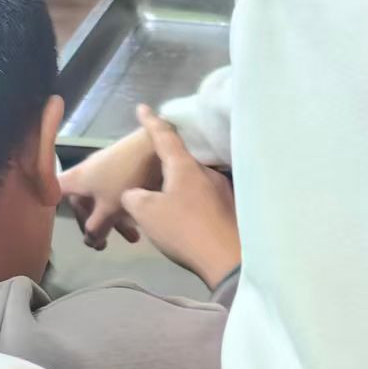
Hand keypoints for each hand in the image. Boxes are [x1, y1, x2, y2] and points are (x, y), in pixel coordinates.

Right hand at [60, 128, 159, 248]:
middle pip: (82, 202)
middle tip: (102, 245)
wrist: (156, 145)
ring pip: (103, 199)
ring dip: (115, 221)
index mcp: (76, 179)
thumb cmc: (127, 177)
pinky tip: (141, 220)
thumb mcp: (110, 208)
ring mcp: (106, 169)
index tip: (49, 217)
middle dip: (93, 225)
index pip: (53, 191)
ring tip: (134, 239)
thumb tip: (89, 241)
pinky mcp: (125, 168)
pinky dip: (125, 208)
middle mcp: (87, 172)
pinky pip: (117, 192)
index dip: (47, 202)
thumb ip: (97, 227)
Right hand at [120, 106, 240, 289]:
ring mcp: (224, 191)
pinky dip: (193, 204)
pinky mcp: (233, 210)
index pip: (165, 136)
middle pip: (181, 162)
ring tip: (167, 206)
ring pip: (194, 183)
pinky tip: (188, 220)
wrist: (229, 260)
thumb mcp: (146, 212)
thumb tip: (136, 194)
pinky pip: (206, 199)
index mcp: (186, 167)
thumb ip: (134, 197)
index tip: (143, 108)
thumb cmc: (185, 229)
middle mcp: (208, 172)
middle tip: (150, 178)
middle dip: (165, 167)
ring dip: (179, 189)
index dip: (151, 122)